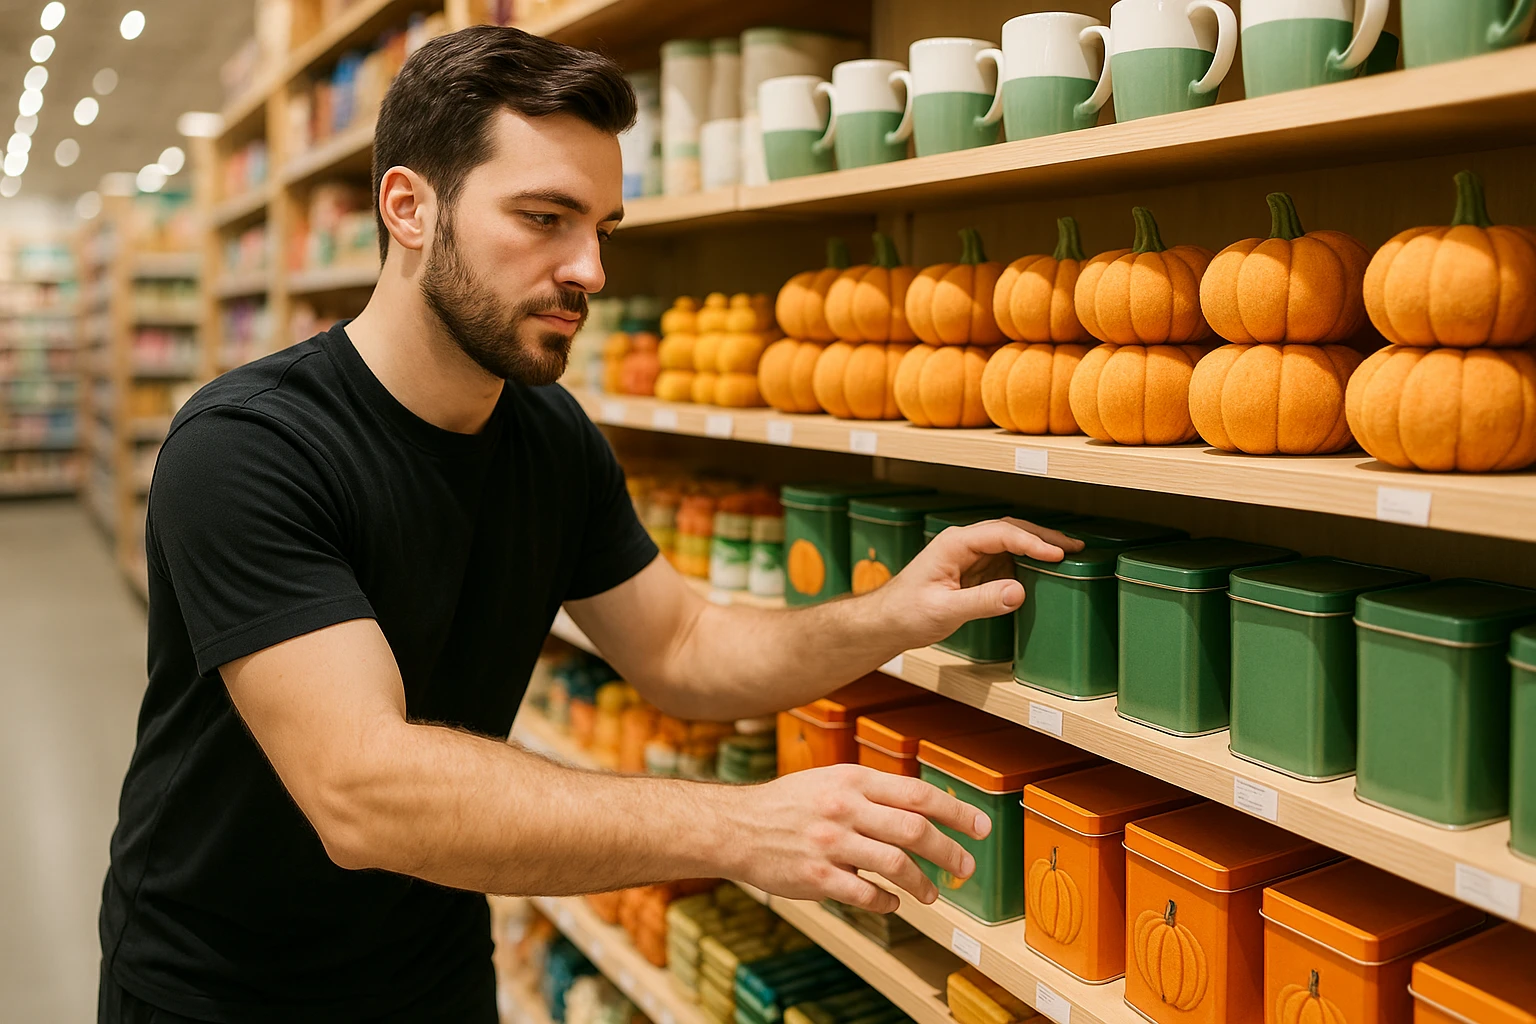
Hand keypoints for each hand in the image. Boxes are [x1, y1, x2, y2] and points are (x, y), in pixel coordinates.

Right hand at [722, 764, 990, 912]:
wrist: (737, 827)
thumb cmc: (789, 804)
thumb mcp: (830, 781)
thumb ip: (873, 792)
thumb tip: (923, 808)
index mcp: (852, 780)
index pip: (918, 793)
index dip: (956, 811)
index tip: (981, 826)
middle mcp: (845, 808)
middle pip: (915, 830)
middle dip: (950, 852)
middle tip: (966, 867)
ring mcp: (831, 844)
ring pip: (896, 865)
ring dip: (922, 883)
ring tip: (931, 893)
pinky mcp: (817, 877)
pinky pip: (867, 895)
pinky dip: (887, 902)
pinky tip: (891, 902)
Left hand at [872, 517, 1083, 647]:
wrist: (886, 622)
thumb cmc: (905, 612)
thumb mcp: (944, 610)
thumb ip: (980, 601)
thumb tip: (1018, 591)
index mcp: (954, 543)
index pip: (1001, 533)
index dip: (1032, 541)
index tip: (1057, 554)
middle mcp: (963, 543)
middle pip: (1010, 530)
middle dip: (1043, 536)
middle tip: (1074, 547)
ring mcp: (968, 555)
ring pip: (1010, 542)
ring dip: (1038, 546)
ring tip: (1068, 554)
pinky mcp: (972, 571)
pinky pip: (1004, 560)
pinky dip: (1027, 562)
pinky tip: (1044, 569)